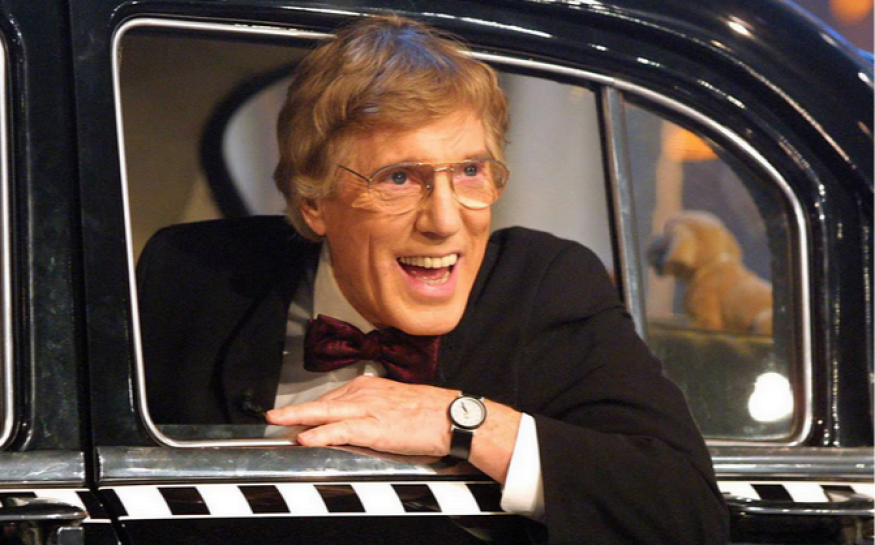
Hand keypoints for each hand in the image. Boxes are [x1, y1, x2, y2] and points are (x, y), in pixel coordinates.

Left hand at [265, 375, 521, 482]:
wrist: (449, 416)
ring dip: (298, 418)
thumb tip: (359, 421)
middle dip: (295, 410)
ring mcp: (367, 410)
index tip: (294, 416)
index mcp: (369, 388)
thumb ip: (374, 409)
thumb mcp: (396, 403)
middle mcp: (364, 394)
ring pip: (325, 412)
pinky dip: (319, 434)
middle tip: (272, 415)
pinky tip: (305, 438)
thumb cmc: (428, 412)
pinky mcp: (373, 428)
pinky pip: (339, 430)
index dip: (312, 409)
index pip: (333, 398)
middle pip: (322, 402)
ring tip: (278, 423)